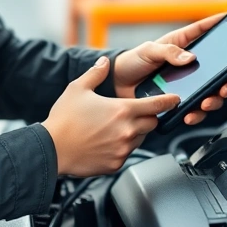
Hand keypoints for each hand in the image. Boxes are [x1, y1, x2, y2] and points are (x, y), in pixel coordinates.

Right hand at [42, 56, 179, 175]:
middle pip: (152, 123)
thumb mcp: (78, 89)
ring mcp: (123, 149)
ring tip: (115, 128)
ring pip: (141, 139)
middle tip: (135, 114)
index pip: (157, 105)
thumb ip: (96, 73)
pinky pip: (128, 153)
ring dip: (135, 132)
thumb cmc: (63, 120)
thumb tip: (104, 62)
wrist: (51, 149)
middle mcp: (127, 131)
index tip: (175, 100)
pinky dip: (122, 147)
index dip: (169, 101)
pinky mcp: (116, 163)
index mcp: (122, 110)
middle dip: (148, 117)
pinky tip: (107, 142)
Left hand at [113, 13, 226, 125]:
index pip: (205, 30)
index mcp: (183, 44)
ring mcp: (188, 84)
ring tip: (208, 102)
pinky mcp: (180, 101)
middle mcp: (190, 64)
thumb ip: (169, 52)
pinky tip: (191, 114)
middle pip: (220, 68)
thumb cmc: (132, 62)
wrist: (117, 86)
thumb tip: (190, 57)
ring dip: (216, 99)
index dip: (220, 23)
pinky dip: (197, 114)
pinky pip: (196, 109)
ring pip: (213, 92)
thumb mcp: (148, 51)